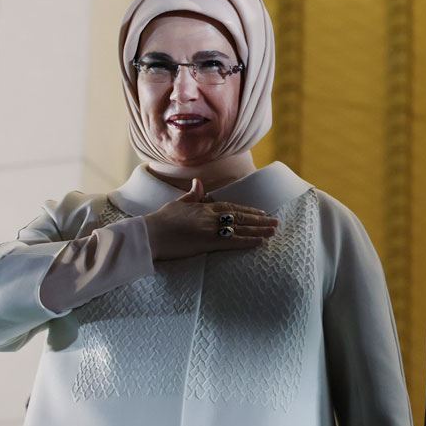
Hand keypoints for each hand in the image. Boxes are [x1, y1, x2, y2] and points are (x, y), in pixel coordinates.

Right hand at [142, 178, 277, 260]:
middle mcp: (210, 216)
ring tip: (273, 231)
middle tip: (275, 222)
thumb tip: (199, 182)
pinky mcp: (207, 243)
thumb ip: (192, 194)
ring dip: (258, 229)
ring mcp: (210, 229)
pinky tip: (260, 242)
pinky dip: (247, 241)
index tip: (261, 213)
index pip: (232, 207)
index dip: (248, 210)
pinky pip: (232, 242)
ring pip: (240, 228)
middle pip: (240, 217)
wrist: (150, 235)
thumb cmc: (161, 220)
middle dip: (259, 220)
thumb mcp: (178, 203)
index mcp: (204, 206)